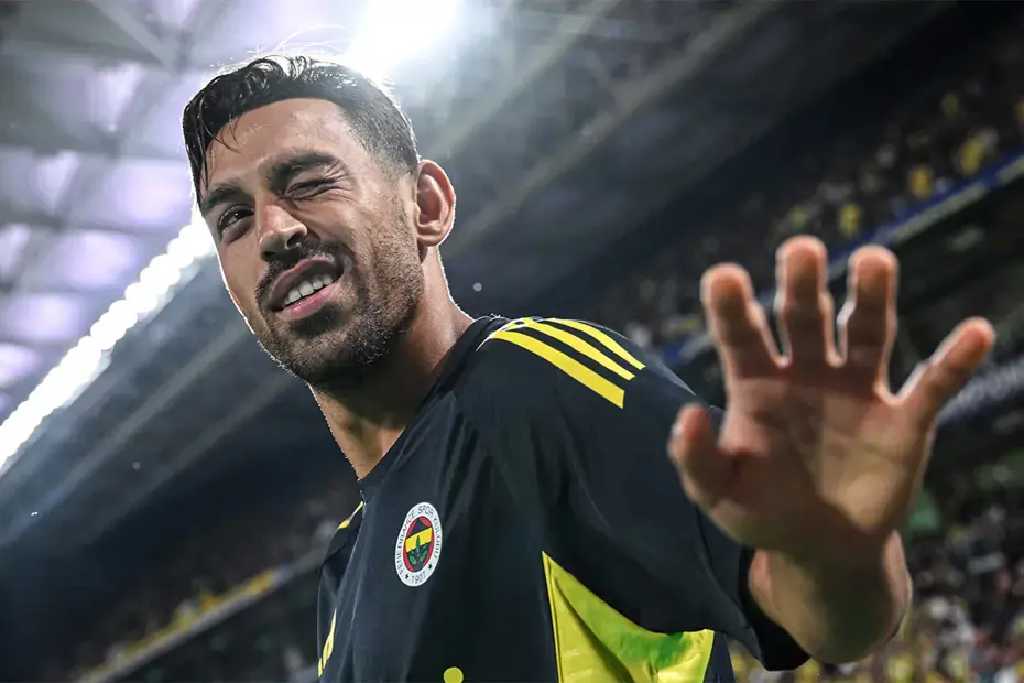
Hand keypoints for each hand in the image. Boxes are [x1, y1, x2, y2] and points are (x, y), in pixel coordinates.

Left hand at [668, 236, 993, 562]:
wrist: (821, 549)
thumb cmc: (761, 511)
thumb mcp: (717, 494)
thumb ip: (695, 459)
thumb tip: (687, 415)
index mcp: (756, 383)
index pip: (741, 335)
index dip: (731, 306)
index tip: (722, 275)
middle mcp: (806, 373)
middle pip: (804, 316)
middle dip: (803, 284)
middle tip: (801, 249)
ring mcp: (856, 391)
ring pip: (866, 332)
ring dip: (871, 297)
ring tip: (874, 259)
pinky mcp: (903, 420)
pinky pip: (932, 385)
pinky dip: (954, 361)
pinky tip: (975, 332)